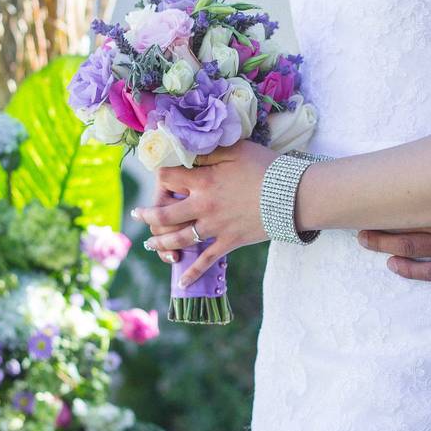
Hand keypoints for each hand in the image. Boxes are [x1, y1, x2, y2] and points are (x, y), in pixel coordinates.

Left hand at [131, 140, 276, 285]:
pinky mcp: (229, 242)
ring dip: (159, 242)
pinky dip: (192, 272)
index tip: (157, 177)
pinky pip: (206, 260)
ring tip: (149, 242)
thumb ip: (209, 152)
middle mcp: (203, 205)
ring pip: (178, 238)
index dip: (159, 176)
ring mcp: (215, 227)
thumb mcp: (237, 149)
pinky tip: (181, 281)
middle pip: (164, 214)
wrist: (292, 195)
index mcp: (203, 181)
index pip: (167, 178)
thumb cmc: (266, 168)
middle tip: (137, 215)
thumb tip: (188, 152)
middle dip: (147, 215)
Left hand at [357, 207, 430, 280]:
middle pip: (404, 224)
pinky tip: (393, 266)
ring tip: (365, 240)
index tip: (370, 197)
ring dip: (384, 244)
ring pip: (410, 247)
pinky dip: (409, 270)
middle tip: (358, 223)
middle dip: (378, 225)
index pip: (410, 200)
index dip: (388, 201)